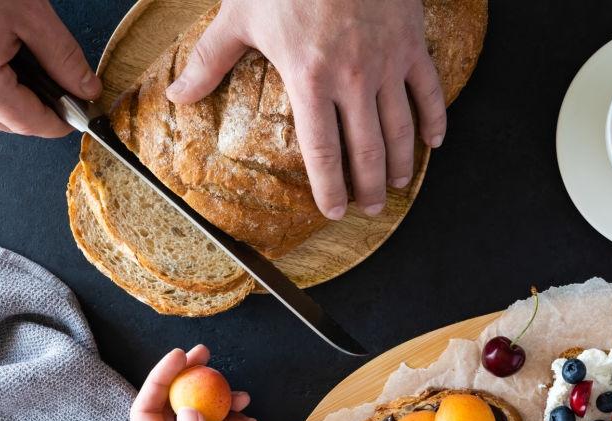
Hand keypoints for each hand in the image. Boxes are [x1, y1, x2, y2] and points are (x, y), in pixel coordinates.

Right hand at [0, 0, 100, 135]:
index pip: (30, 123)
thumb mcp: (29, 15)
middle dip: (41, 108)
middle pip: (11, 123)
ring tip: (30, 61)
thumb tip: (86, 90)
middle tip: (65, 84)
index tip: (84, 113)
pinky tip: (5, 57)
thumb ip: (63, 59)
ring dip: (17, 96)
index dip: (62, 122)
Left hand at [166, 0, 445, 219]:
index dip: (331, 187)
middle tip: (370, 208)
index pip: (323, 151)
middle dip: (370, 186)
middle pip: (366, 150)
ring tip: (397, 185)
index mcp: (309, 79)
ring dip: (401, 163)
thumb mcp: (240, 15)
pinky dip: (434, 118)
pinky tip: (433, 143)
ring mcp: (386, 62)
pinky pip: (428, 90)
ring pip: (400, 128)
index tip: (335, 211)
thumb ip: (210, 61)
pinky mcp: (410, 42)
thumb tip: (177, 97)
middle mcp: (352, 79)